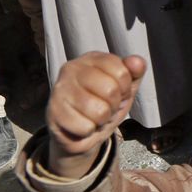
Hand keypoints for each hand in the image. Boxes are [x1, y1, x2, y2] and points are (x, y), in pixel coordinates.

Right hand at [46, 52, 146, 178]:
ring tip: (93, 116)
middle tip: (104, 106)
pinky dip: (88, 131)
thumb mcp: (124, 88)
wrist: (81, 132)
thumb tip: (138, 62)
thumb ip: (134, 73)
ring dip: (102, 120)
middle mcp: (72, 69)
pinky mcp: (52, 113)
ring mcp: (59, 90)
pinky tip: (81, 125)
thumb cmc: (104, 104)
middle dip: (114, 105)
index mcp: (92, 58)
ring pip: (99, 111)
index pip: (122, 71)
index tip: (117, 92)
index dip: (125, 88)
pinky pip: (85, 127)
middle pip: (110, 90)